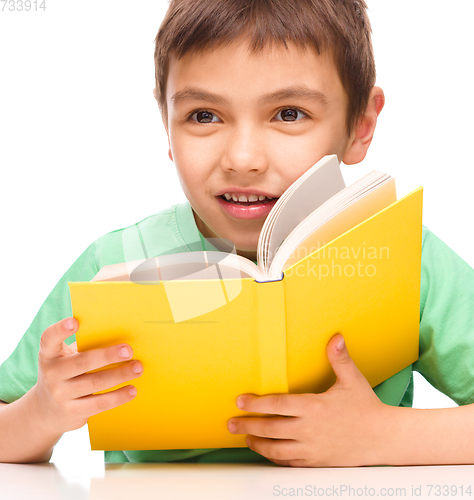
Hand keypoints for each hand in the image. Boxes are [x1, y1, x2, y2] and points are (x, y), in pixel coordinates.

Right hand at [34, 317, 142, 434]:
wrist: (45, 411)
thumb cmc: (66, 374)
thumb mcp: (65, 359)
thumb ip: (84, 348)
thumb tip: (119, 337)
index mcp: (49, 354)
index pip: (49, 338)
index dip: (60, 329)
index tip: (74, 321)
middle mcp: (51, 374)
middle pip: (82, 362)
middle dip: (107, 356)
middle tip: (128, 350)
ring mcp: (60, 395)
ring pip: (95, 383)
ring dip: (120, 375)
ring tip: (137, 368)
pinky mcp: (72, 412)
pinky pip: (99, 403)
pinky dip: (118, 396)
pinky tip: (132, 390)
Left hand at [227, 334, 387, 466]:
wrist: (384, 439)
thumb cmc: (367, 408)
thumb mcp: (352, 380)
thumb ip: (339, 359)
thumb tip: (335, 337)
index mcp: (314, 407)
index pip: (278, 405)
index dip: (256, 404)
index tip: (240, 401)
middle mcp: (309, 429)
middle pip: (270, 429)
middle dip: (247, 425)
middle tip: (231, 424)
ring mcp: (312, 448)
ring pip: (276, 448)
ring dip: (257, 443)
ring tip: (245, 438)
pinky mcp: (316, 462)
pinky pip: (289, 462)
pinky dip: (275, 458)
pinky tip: (268, 453)